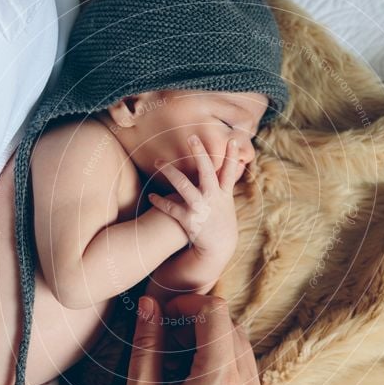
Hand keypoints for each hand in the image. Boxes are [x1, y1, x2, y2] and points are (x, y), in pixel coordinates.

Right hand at [120, 293, 268, 384]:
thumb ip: (145, 348)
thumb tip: (149, 305)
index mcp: (220, 381)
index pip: (216, 311)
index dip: (189, 302)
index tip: (165, 312)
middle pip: (231, 326)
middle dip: (200, 320)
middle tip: (167, 336)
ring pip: (242, 349)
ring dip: (214, 341)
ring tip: (178, 361)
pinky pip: (248, 374)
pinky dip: (225, 365)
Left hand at [148, 135, 239, 264]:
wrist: (219, 247)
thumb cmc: (221, 220)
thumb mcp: (227, 201)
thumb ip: (224, 184)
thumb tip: (229, 165)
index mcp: (224, 193)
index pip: (229, 171)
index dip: (232, 155)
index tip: (232, 139)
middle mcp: (213, 198)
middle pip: (206, 171)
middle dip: (199, 153)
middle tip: (191, 137)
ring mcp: (201, 208)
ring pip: (183, 185)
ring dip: (169, 172)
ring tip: (157, 161)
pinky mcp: (189, 220)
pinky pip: (170, 208)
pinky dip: (160, 201)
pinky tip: (151, 196)